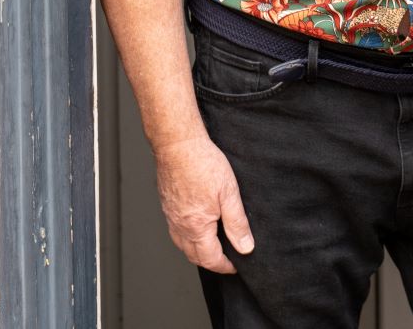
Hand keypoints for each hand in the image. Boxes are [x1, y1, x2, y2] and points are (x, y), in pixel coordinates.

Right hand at [154, 135, 253, 273]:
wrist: (178, 145)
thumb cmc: (203, 164)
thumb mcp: (229, 194)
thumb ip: (237, 223)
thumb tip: (245, 247)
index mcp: (196, 227)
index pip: (210, 258)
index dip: (225, 266)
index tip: (236, 266)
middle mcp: (179, 226)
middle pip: (194, 256)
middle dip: (211, 261)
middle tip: (227, 259)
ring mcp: (170, 216)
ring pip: (183, 244)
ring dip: (198, 250)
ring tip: (215, 245)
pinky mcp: (167, 206)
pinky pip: (176, 231)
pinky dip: (188, 237)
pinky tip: (198, 226)